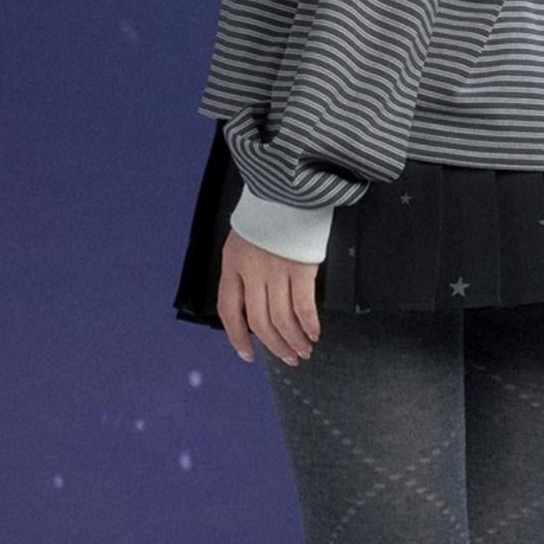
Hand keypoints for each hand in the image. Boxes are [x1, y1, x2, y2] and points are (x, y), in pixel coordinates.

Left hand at [218, 227, 321, 366]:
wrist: (287, 185)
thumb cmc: (267, 214)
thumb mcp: (243, 240)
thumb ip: (244, 270)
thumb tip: (255, 307)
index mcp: (232, 264)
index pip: (229, 311)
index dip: (237, 338)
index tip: (249, 355)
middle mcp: (251, 271)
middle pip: (259, 322)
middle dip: (275, 346)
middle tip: (288, 358)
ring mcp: (276, 269)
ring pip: (281, 319)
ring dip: (294, 341)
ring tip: (303, 351)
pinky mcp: (301, 266)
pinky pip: (304, 306)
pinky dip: (309, 325)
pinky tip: (314, 333)